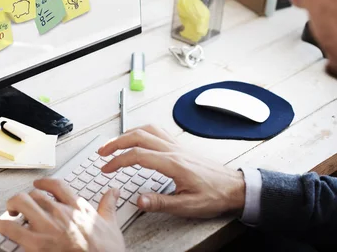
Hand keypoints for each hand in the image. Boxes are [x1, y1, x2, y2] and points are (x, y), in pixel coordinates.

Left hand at [0, 178, 125, 251]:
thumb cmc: (106, 251)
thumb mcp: (111, 225)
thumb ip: (108, 205)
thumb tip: (113, 191)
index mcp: (77, 207)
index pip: (56, 185)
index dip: (44, 183)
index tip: (39, 184)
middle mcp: (60, 212)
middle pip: (35, 194)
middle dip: (26, 198)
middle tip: (22, 205)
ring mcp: (47, 227)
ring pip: (22, 203)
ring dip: (12, 205)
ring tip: (9, 211)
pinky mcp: (36, 243)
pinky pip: (11, 228)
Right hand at [97, 125, 244, 218]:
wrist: (235, 187)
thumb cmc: (214, 195)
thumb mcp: (188, 206)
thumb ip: (161, 202)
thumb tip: (138, 200)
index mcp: (173, 163)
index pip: (137, 155)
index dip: (118, 161)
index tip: (106, 168)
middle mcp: (173, 150)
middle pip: (138, 136)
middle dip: (116, 142)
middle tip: (102, 152)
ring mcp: (177, 145)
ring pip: (147, 130)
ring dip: (127, 134)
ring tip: (114, 143)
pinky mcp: (180, 146)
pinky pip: (157, 131)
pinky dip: (142, 131)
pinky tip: (138, 137)